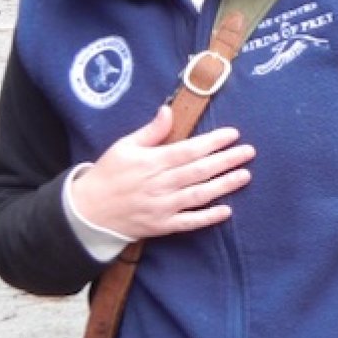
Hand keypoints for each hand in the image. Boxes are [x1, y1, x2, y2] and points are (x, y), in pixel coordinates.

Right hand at [71, 104, 255, 239]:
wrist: (87, 212)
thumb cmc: (107, 174)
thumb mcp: (124, 146)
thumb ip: (150, 131)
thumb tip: (168, 110)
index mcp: (151, 162)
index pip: (188, 150)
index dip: (212, 142)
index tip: (233, 134)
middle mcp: (159, 184)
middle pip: (199, 171)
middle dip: (226, 160)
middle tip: (249, 152)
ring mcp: (162, 207)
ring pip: (198, 195)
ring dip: (224, 185)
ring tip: (245, 176)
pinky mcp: (162, 226)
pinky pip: (188, 222)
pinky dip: (207, 218)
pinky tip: (227, 211)